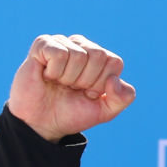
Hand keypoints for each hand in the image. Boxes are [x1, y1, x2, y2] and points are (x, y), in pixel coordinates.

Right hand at [7, 34, 135, 142]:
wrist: (42, 123)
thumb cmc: (73, 113)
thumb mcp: (106, 111)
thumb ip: (123, 98)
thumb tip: (114, 80)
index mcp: (100, 59)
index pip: (114, 62)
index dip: (102, 84)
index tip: (89, 93)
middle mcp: (82, 46)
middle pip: (98, 55)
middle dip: (86, 81)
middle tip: (73, 88)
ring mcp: (63, 43)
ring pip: (78, 55)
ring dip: (69, 78)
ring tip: (60, 83)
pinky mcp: (43, 44)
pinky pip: (59, 54)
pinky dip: (54, 72)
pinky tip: (47, 76)